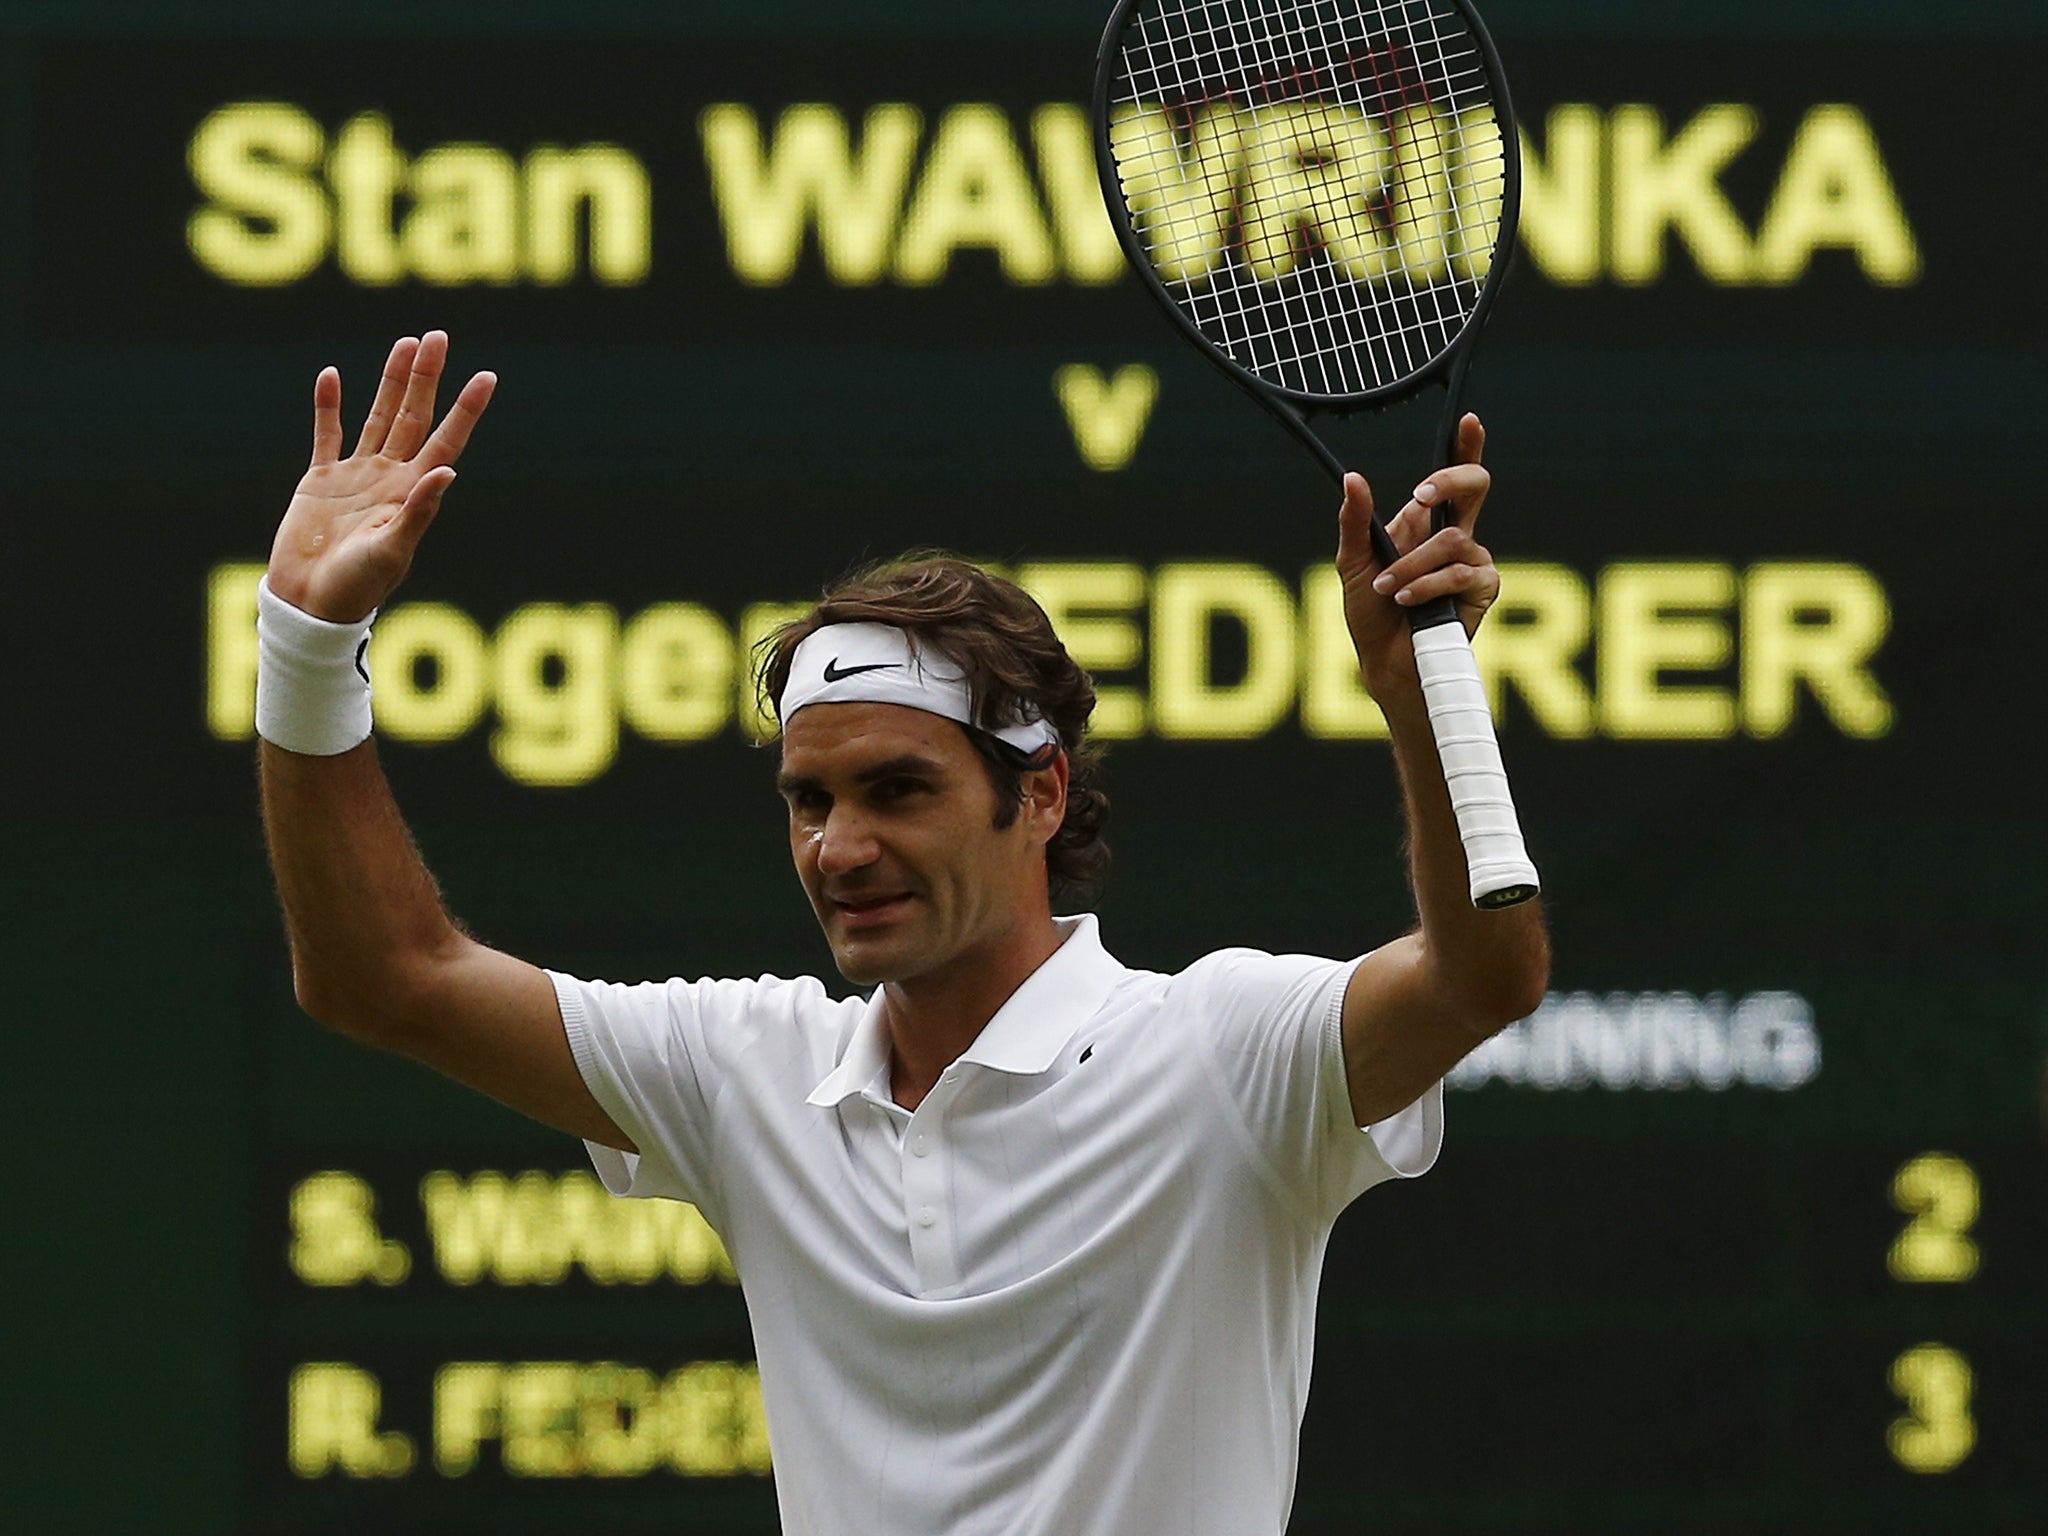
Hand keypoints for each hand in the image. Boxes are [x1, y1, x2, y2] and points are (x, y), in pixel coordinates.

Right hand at [267, 332, 495, 622]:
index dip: (466, 409)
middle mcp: (391, 477)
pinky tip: (333, 376)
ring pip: (378, 416)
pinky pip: (327, 434)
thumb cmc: (358, 586)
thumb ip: (419, 510)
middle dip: (426, 377)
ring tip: (406, 343)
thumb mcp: (393, 549)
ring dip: (391, 382)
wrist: (311, 603)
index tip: (487, 376)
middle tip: (438, 336)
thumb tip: (448, 471)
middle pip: (414, 416)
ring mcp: (357, 475)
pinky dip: (328, 406)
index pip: (447, 440)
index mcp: (414, 492)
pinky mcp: (321, 480)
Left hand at [1335, 413, 1498, 690]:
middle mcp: (1456, 536)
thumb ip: (1355, 521)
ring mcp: (1473, 561)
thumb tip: (1353, 477)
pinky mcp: (1483, 589)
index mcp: (1426, 523)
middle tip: (1419, 496)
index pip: (1453, 478)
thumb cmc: (1371, 613)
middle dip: (1450, 480)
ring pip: (1453, 540)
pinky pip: (1461, 572)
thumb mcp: (1354, 562)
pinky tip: (1407, 599)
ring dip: (1413, 565)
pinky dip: (1428, 585)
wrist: (1385, 661)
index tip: (1468, 419)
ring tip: (1390, 588)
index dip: (1467, 446)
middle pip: (1475, 486)